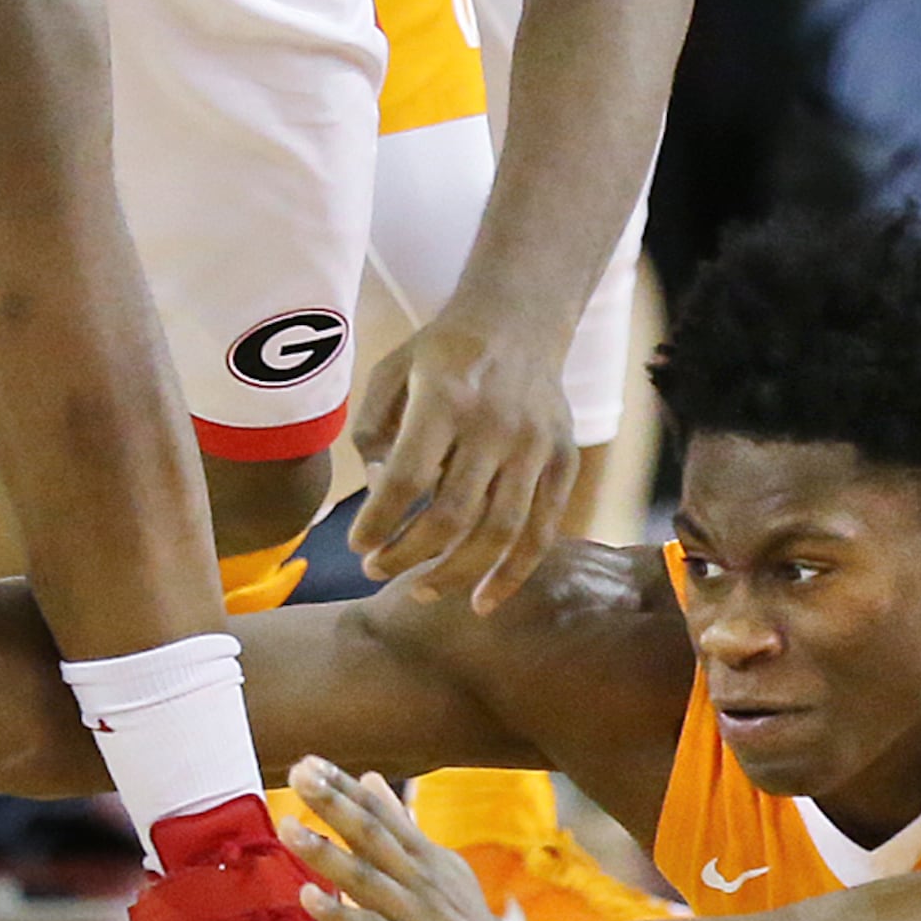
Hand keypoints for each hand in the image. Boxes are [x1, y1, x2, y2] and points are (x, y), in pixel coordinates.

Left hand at [287, 756, 529, 920]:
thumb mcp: (437, 866)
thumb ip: (399, 826)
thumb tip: (370, 777)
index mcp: (422, 857)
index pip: (380, 814)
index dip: (344, 788)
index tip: (309, 761)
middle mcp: (418, 879)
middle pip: (372, 835)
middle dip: (334, 803)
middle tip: (299, 772)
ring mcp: (416, 916)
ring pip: (367, 879)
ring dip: (327, 853)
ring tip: (289, 827)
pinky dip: (340, 914)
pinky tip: (308, 897)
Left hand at [349, 315, 579, 608]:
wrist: (520, 320)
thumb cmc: (443, 353)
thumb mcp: (392, 371)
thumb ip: (373, 432)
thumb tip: (378, 496)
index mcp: (447, 397)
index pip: (407, 478)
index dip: (378, 522)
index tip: (357, 544)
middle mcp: (496, 424)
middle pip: (451, 515)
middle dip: (407, 555)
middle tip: (377, 570)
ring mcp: (535, 446)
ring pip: (499, 533)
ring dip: (455, 574)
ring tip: (422, 592)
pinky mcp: (563, 461)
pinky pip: (541, 531)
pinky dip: (514, 574)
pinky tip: (484, 600)